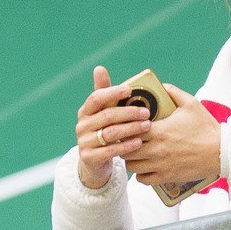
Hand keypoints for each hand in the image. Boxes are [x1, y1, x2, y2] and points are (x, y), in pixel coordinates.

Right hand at [74, 65, 150, 190]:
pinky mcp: (89, 158)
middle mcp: (82, 125)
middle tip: (147, 112)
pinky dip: (126, 146)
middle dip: (129, 113)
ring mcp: (84, 142)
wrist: (93, 161)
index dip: (112, 92)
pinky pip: (111, 151)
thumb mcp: (103, 112)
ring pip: (111, 133)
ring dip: (131, 128)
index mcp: (85, 111)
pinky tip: (139, 142)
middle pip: (107, 116)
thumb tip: (99, 68)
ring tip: (148, 126)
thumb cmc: (104, 130)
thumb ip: (105, 92)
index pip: (96, 98)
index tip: (129, 90)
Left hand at [123, 83, 221, 187]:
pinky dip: (141, 174)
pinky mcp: (166, 177)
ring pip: (131, 166)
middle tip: (130, 141)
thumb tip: (161, 86)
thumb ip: (174, 93)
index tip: (128, 127)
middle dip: (125, 144)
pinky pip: (142, 179)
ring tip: (137, 154)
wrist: (222, 151)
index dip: (125, 129)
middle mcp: (157, 149)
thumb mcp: (192, 104)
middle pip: (126, 149)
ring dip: (131, 160)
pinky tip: (146, 167)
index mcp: (160, 130)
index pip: (129, 130)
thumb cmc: (206, 128)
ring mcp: (161, 164)